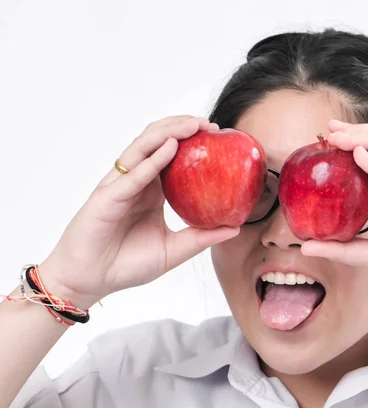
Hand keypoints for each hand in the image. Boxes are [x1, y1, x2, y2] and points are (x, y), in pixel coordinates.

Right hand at [38, 116, 239, 308]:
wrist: (92, 282)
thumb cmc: (127, 265)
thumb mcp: (174, 250)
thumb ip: (201, 238)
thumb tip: (235, 228)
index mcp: (151, 191)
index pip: (170, 155)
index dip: (190, 139)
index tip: (216, 134)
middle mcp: (135, 182)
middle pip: (156, 142)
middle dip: (182, 126)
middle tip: (210, 124)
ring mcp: (119, 187)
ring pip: (142, 148)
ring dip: (168, 133)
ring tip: (193, 125)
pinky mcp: (106, 198)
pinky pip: (132, 175)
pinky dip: (151, 160)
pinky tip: (170, 148)